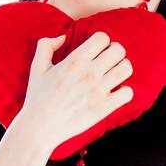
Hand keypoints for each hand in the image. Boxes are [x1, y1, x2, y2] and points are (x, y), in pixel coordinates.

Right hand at [22, 30, 133, 150]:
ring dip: (123, 68)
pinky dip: (125, 91)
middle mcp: (89, 73)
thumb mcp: (37, 67)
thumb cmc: (37, 97)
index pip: (103, 38)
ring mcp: (98, 91)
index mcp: (74, 60)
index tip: (97, 51)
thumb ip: (46, 45)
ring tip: (114, 75)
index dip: (102, 42)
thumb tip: (63, 37)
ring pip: (126, 68)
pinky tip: (115, 93)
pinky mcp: (104, 108)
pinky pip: (128, 93)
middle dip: (115, 52)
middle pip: (119, 50)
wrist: (40, 128)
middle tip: (108, 62)